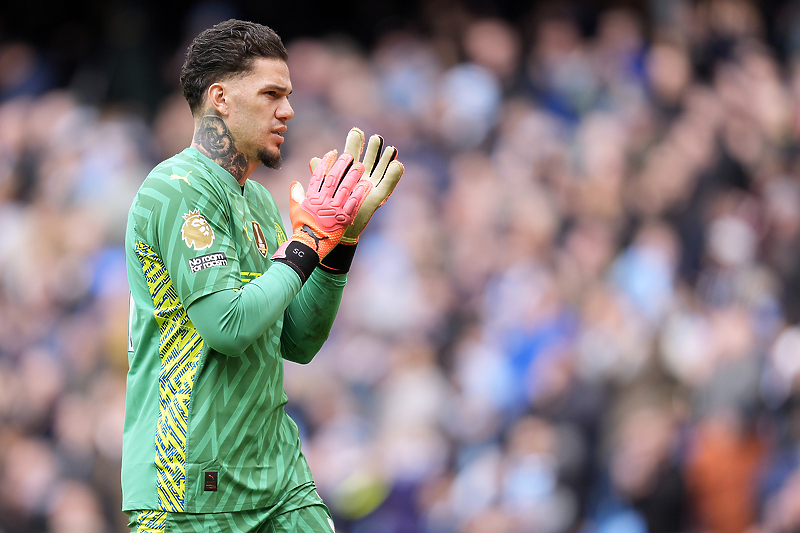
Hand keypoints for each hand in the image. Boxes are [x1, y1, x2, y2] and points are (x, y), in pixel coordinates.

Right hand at [275, 150, 370, 260]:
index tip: (332, 153)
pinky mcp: (343, 219)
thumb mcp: (295, 210)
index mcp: (311, 198)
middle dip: (342, 165)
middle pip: (333, 179)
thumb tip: (295, 183)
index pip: (318, 176)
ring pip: (344, 189)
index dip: (325, 163)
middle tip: (350, 155)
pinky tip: (366, 185)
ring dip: (353, 176)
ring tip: (360, 167)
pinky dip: (359, 194)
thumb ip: (295, 195)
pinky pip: (353, 204)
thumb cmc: (301, 229)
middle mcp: (322, 202)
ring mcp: (333, 210)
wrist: (308, 247)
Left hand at [310, 127, 403, 244]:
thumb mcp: (320, 190)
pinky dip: (393, 175)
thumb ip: (319, 174)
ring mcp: (370, 187)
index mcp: (347, 174)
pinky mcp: (377, 197)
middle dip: (372, 149)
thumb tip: (313, 159)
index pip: (352, 155)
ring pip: (380, 170)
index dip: (354, 144)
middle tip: (376, 137)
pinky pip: (386, 185)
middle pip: (369, 159)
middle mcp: (361, 178)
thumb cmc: (325, 210)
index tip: (356, 131)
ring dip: (385, 159)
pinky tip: (397, 164)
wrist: (332, 229)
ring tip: (390, 148)